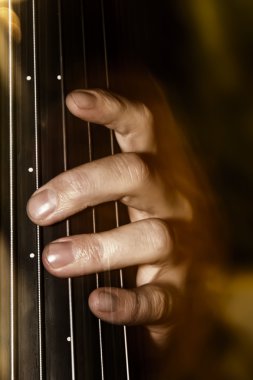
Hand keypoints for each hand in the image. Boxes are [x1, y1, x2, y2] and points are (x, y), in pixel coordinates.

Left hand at [27, 86, 194, 348]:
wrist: (188, 283)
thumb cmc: (145, 232)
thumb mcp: (133, 198)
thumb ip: (101, 183)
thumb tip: (46, 182)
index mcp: (159, 173)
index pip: (144, 127)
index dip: (114, 110)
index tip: (75, 101)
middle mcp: (175, 202)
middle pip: (137, 174)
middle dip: (83, 185)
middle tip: (38, 208)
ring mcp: (183, 246)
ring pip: (151, 235)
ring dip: (97, 246)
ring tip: (55, 258)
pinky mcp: (180, 290)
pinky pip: (159, 297)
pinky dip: (127, 301)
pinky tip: (98, 302)